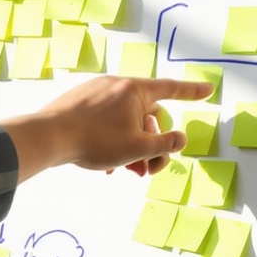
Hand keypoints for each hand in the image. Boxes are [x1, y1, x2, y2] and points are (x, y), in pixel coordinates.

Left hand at [0, 76, 213, 182]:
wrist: (48, 136)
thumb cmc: (94, 141)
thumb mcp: (137, 148)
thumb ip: (164, 143)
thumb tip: (181, 138)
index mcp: (134, 90)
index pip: (171, 89)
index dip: (192, 92)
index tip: (207, 90)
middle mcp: (116, 85)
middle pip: (147, 115)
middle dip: (151, 143)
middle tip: (146, 170)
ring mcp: (96, 92)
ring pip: (125, 121)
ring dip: (131, 146)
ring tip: (124, 171)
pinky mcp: (79, 102)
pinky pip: (105, 121)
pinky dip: (112, 141)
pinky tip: (105, 165)